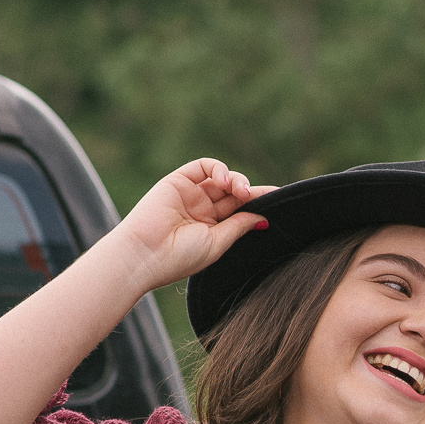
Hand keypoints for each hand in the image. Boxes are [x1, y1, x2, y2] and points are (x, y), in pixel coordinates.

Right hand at [108, 158, 274, 288]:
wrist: (145, 253)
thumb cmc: (179, 257)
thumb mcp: (217, 243)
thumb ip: (239, 226)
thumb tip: (263, 218)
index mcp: (211, 229)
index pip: (240, 210)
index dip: (258, 202)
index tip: (279, 199)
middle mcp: (201, 211)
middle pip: (233, 193)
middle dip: (249, 191)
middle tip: (255, 196)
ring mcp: (189, 195)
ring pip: (221, 178)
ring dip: (236, 180)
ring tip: (239, 191)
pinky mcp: (177, 181)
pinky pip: (203, 167)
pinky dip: (218, 168)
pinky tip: (225, 180)